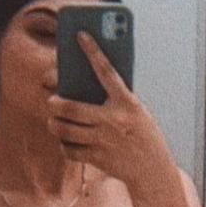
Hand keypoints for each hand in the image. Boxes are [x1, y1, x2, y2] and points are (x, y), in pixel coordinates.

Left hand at [47, 31, 175, 194]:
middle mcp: (114, 120)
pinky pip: (70, 149)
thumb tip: (85, 86)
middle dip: (55, 104)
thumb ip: (115, 100)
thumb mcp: (136, 113)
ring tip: (54, 122)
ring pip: (66, 130)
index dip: (93, 51)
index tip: (80, 36)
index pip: (108, 71)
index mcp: (128, 103)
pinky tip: (67, 142)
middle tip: (52, 102)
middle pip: (72, 108)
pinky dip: (64, 145)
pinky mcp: (97, 158)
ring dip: (55, 125)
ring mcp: (104, 140)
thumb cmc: (143, 136)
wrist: (153, 171)